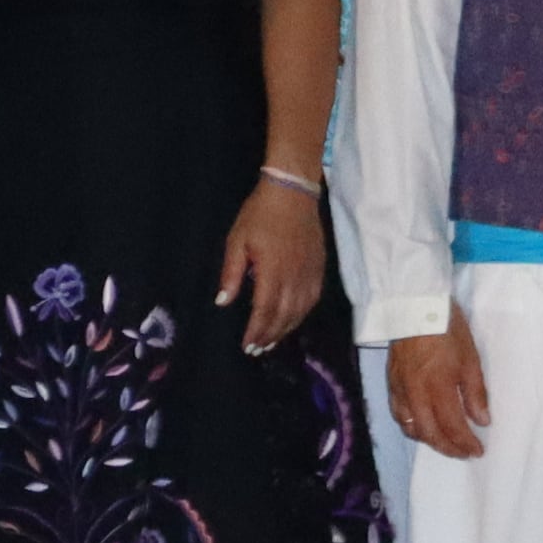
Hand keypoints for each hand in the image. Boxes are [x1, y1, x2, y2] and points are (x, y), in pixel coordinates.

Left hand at [220, 175, 327, 351]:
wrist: (293, 192)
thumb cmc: (260, 215)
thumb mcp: (237, 241)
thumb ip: (231, 273)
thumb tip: (223, 302)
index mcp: (272, 271)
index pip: (264, 310)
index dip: (256, 331)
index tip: (247, 345)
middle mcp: (294, 276)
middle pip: (284, 315)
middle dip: (270, 335)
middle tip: (258, 350)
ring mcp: (309, 273)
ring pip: (300, 310)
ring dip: (286, 329)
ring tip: (273, 341)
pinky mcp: (319, 268)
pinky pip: (313, 299)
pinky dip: (303, 314)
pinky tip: (294, 320)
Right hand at [388, 324, 491, 459]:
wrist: (414, 305)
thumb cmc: (447, 328)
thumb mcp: (470, 358)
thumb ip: (475, 392)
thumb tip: (482, 421)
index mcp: (438, 387)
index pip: (452, 426)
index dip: (465, 443)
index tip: (478, 451)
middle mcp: (416, 394)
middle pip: (430, 433)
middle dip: (448, 448)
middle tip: (464, 453)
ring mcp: (400, 389)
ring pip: (411, 427)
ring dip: (430, 440)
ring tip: (446, 442)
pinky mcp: (391, 383)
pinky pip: (398, 414)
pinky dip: (412, 427)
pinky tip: (422, 426)